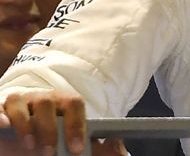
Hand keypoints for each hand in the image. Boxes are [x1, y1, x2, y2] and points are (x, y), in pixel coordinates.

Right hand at [0, 91, 124, 154]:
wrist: (29, 128)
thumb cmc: (55, 132)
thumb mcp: (74, 137)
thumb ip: (96, 144)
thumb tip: (119, 147)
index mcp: (63, 102)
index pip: (74, 105)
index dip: (77, 125)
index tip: (77, 148)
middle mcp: (41, 99)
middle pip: (46, 103)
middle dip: (49, 128)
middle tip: (50, 151)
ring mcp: (19, 102)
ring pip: (20, 103)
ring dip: (25, 124)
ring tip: (30, 144)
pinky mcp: (0, 110)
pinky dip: (0, 117)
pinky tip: (4, 127)